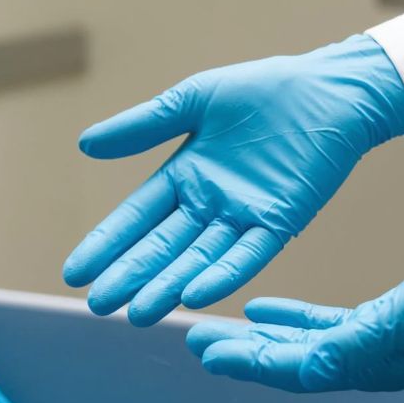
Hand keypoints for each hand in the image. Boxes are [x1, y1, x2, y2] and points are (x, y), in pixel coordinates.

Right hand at [63, 34, 403, 325]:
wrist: (329, 88)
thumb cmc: (264, 90)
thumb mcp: (193, 101)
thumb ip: (143, 126)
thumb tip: (84, 144)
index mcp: (184, 176)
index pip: (135, 218)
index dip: (105, 245)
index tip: (73, 274)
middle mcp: (208, 205)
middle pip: (161, 247)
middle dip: (130, 276)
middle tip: (99, 306)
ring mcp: (242, 218)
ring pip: (197, 260)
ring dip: (168, 287)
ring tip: (137, 314)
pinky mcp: (279, 222)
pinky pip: (246, 255)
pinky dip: (221, 276)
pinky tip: (194, 296)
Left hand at [186, 201, 403, 391]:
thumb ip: (364, 339)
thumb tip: (313, 365)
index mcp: (377, 363)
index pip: (298, 370)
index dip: (249, 363)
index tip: (205, 352)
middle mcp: (375, 361)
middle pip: (293, 362)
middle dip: (243, 353)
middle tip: (196, 340)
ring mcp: (385, 343)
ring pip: (307, 346)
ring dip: (264, 338)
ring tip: (222, 328)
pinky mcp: (396, 320)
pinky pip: (331, 325)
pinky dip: (297, 319)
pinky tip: (271, 308)